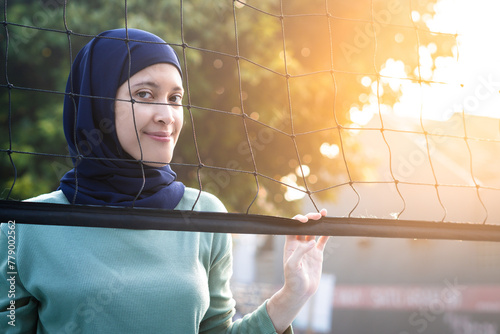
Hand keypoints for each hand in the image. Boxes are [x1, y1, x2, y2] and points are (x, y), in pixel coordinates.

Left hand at [266, 208, 328, 332]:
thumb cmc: (292, 280)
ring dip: (318, 222)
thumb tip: (311, 242)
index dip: (298, 220)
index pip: (292, 227)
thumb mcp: (292, 266)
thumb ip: (300, 252)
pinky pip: (322, 240)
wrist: (301, 292)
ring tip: (324, 214)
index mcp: (290, 245)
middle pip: (304, 226)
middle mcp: (299, 244)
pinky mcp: (317, 254)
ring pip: (313, 231)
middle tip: (317, 215)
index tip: (305, 220)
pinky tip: (330, 227)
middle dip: (310, 218)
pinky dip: (326, 234)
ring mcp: (308, 248)